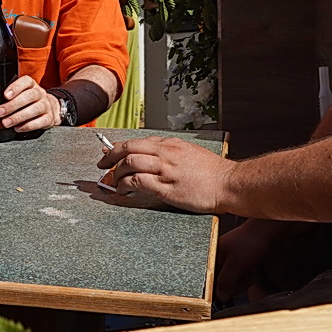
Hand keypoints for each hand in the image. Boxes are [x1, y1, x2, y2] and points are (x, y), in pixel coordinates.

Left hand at [0, 76, 59, 132]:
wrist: (49, 109)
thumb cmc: (29, 102)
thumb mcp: (21, 94)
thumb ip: (10, 97)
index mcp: (32, 85)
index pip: (26, 81)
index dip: (15, 87)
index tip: (5, 95)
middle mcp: (40, 93)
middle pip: (29, 96)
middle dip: (13, 105)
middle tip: (0, 112)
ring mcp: (46, 105)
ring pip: (35, 109)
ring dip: (19, 117)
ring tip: (6, 122)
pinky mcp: (49, 118)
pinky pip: (41, 121)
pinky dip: (28, 126)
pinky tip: (18, 128)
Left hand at [96, 136, 233, 214]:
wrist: (230, 184)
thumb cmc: (213, 172)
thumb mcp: (190, 153)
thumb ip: (170, 152)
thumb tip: (152, 155)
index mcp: (171, 144)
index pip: (138, 141)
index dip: (119, 146)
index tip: (109, 152)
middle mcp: (166, 153)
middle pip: (129, 148)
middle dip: (110, 156)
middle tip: (101, 165)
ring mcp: (165, 169)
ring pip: (130, 163)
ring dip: (116, 172)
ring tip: (112, 181)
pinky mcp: (166, 187)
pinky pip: (137, 182)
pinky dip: (124, 185)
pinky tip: (122, 191)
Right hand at [213, 218, 285, 303]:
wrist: (267, 231)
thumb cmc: (251, 242)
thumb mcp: (236, 266)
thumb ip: (225, 282)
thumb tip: (220, 296)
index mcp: (210, 256)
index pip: (208, 280)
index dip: (219, 288)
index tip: (229, 292)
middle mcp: (215, 257)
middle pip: (220, 282)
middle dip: (236, 283)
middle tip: (245, 276)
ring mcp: (226, 258)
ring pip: (231, 280)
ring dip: (243, 280)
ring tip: (250, 270)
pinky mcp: (235, 260)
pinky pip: (238, 275)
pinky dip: (246, 276)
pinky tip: (251, 269)